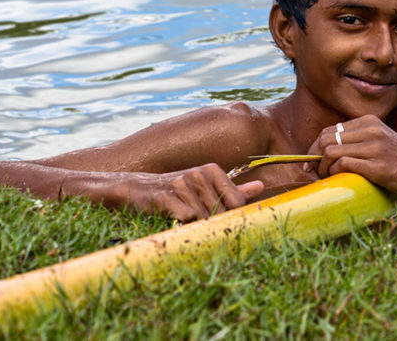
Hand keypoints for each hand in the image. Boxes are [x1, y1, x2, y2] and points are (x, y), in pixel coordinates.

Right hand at [123, 163, 263, 222]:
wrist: (135, 189)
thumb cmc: (175, 191)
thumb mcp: (205, 187)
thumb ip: (233, 189)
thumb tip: (261, 186)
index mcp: (213, 170)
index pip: (237, 203)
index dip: (228, 218)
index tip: (215, 220)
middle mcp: (199, 173)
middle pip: (220, 213)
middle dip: (210, 225)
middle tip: (194, 222)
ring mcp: (182, 183)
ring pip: (203, 219)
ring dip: (194, 227)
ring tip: (181, 220)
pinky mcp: (165, 196)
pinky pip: (186, 218)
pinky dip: (181, 225)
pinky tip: (172, 220)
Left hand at [305, 115, 396, 199]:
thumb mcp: (382, 143)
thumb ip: (360, 143)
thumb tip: (328, 154)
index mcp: (370, 122)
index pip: (330, 130)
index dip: (315, 147)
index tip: (312, 163)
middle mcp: (371, 130)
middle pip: (325, 138)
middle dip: (313, 157)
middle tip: (313, 172)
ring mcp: (374, 147)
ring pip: (330, 151)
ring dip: (322, 168)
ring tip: (326, 178)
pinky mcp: (378, 165)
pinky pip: (342, 163)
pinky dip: (334, 173)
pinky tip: (339, 180)